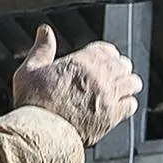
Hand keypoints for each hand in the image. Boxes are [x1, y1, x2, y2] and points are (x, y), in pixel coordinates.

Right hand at [10, 24, 144, 146]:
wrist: (42, 132)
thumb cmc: (33, 103)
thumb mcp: (30, 69)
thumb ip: (42, 48)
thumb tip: (45, 30)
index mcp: (82, 62)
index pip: (107, 49)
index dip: (106, 53)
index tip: (105, 57)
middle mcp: (100, 77)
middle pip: (122, 65)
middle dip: (119, 67)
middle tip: (116, 72)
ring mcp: (109, 97)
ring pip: (132, 83)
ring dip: (128, 83)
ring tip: (124, 86)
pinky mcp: (113, 117)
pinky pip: (132, 105)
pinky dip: (129, 103)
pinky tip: (123, 105)